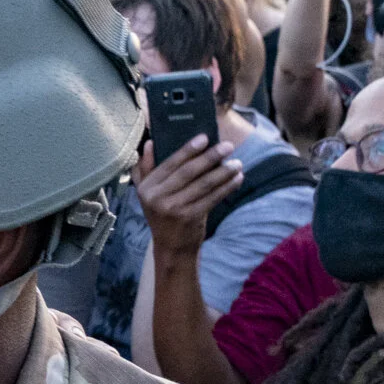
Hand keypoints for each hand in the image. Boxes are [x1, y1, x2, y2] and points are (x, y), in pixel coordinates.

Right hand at [137, 136, 241, 259]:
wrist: (171, 246)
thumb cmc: (162, 214)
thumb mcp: (148, 194)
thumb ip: (146, 169)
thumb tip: (150, 143)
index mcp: (146, 188)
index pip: (169, 164)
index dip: (188, 150)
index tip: (205, 138)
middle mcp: (157, 198)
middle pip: (188, 172)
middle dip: (210, 157)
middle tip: (228, 146)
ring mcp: (174, 208)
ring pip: (204, 184)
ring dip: (223, 172)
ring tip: (237, 163)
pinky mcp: (190, 217)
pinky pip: (213, 197)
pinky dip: (227, 187)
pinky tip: (237, 178)